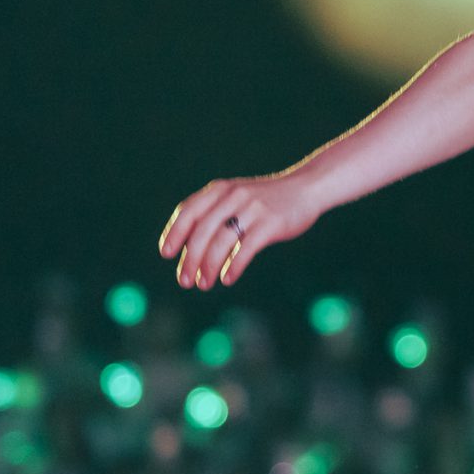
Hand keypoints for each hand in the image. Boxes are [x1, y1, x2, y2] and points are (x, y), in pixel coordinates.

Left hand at [157, 167, 325, 290]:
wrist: (306, 189)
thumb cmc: (267, 200)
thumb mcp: (237, 197)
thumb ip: (215, 213)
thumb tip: (189, 248)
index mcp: (220, 189)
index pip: (189, 211)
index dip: (175, 233)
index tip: (166, 254)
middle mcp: (233, 196)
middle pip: (203, 231)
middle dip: (190, 259)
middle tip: (184, 281)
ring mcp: (253, 209)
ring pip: (222, 242)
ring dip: (209, 266)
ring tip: (204, 283)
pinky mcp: (271, 223)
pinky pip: (246, 248)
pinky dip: (234, 266)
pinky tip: (228, 279)